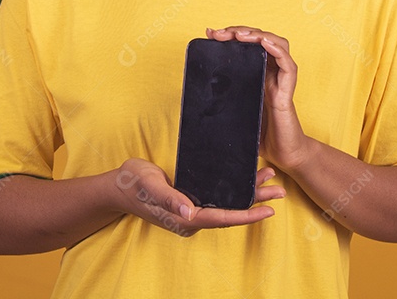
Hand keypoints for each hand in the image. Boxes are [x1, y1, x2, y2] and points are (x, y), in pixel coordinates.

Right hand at [112, 158, 284, 236]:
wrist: (117, 186)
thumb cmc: (133, 184)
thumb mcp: (150, 186)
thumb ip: (169, 198)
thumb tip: (189, 212)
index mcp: (185, 219)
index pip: (221, 219)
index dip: (245, 215)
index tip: (267, 211)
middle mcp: (192, 217)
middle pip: (229, 212)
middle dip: (255, 202)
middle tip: (279, 191)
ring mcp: (191, 209)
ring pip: (226, 204)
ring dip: (248, 192)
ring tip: (269, 179)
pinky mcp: (189, 199)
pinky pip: (217, 197)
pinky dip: (233, 188)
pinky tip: (244, 178)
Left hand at [206, 26, 316, 171]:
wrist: (284, 155)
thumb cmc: (262, 135)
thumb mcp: (236, 112)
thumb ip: (224, 102)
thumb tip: (196, 96)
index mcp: (259, 74)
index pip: (247, 45)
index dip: (231, 35)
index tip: (211, 34)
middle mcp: (272, 72)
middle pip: (260, 39)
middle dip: (240, 31)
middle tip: (220, 33)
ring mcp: (281, 79)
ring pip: (277, 44)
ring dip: (258, 35)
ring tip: (240, 34)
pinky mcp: (288, 90)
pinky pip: (288, 64)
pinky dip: (277, 49)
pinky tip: (264, 43)